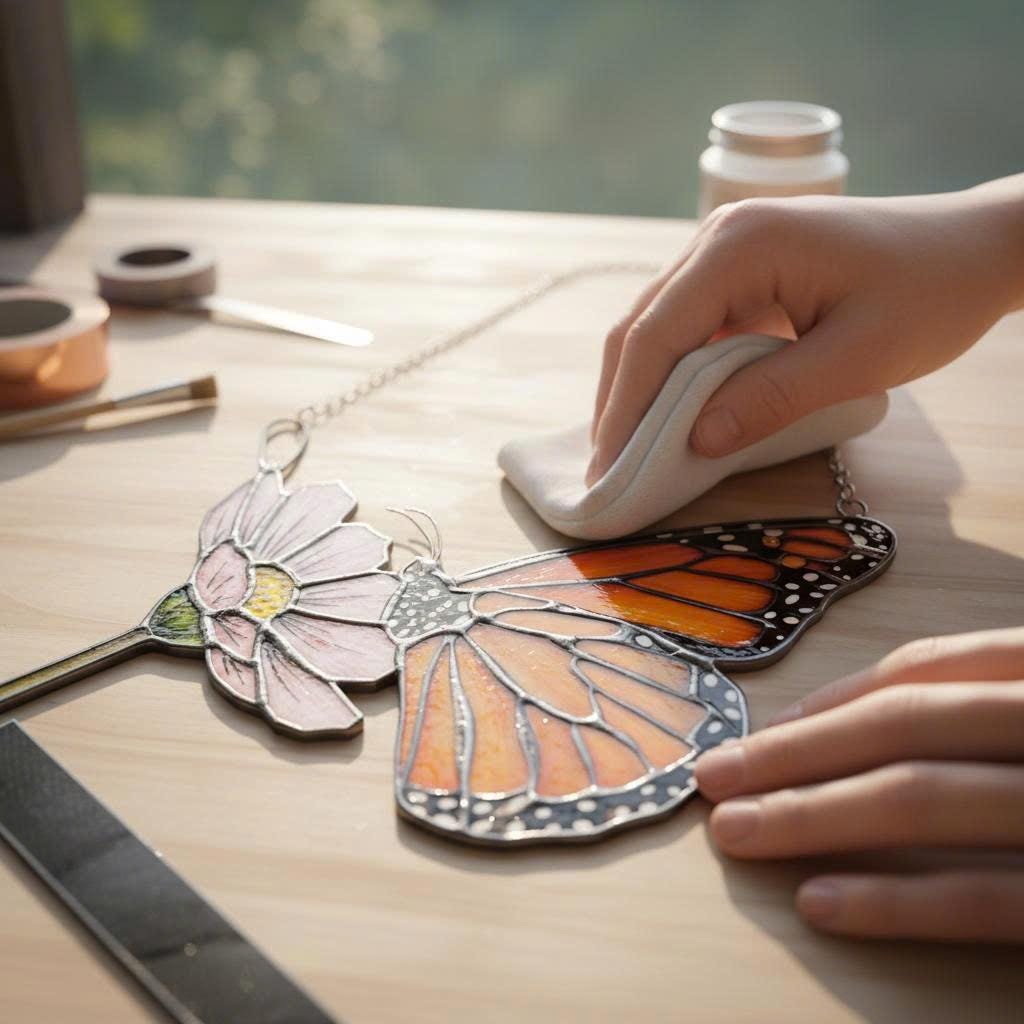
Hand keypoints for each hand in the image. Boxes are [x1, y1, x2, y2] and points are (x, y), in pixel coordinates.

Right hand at [588, 175, 1023, 484]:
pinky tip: (667, 418)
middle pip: (641, 328)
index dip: (625, 407)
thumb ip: (771, 398)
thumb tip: (694, 441)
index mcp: (740, 245)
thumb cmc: (929, 295)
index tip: (608, 470)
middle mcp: (717, 238)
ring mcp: (724, 251)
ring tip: (625, 453)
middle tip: (606, 472)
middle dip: (618, 402)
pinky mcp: (738, 272)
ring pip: (656, 328)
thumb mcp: (857, 358)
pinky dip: (671, 377)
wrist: (975, 248)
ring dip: (638, 391)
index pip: (656, 334)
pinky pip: (687, 327)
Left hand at [694, 627, 1023, 941]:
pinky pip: (981, 897)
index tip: (760, 731)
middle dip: (797, 751)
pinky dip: (893, 900)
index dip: (832, 700)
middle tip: (714, 777)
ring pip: (920, 797)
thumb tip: (840, 723)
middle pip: (903, 724)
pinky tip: (817, 902)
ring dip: (812, 814)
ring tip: (735, 832)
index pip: (927, 669)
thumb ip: (981, 710)